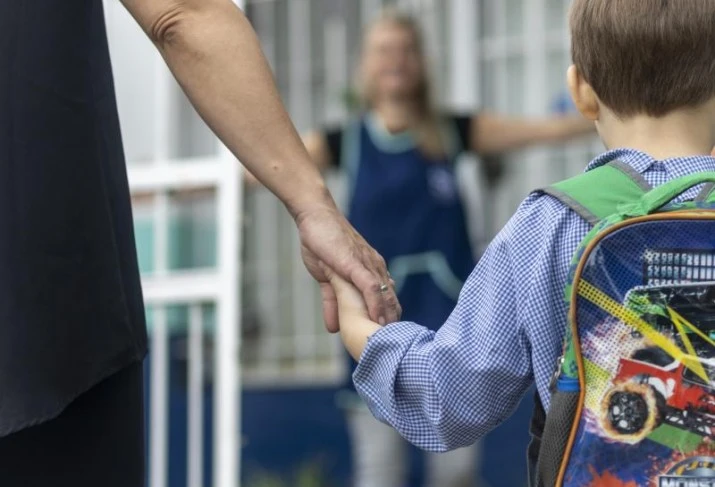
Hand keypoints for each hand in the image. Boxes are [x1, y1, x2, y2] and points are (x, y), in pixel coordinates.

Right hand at [295, 204, 400, 332]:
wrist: (314, 217)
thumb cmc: (321, 242)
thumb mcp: (327, 279)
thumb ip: (332, 302)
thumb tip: (334, 327)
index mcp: (370, 270)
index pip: (387, 297)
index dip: (390, 317)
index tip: (392, 337)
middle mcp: (374, 268)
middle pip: (391, 299)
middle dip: (393, 322)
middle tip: (395, 344)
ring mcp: (366, 265)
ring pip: (385, 295)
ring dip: (388, 318)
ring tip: (390, 339)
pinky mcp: (356, 263)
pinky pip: (371, 286)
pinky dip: (376, 304)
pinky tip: (377, 320)